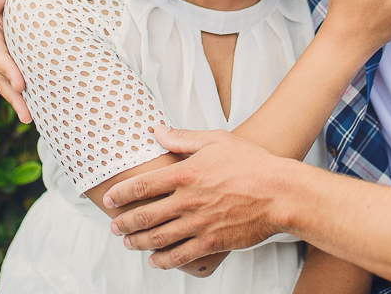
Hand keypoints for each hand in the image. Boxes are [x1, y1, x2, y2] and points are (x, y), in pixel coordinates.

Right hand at [0, 0, 30, 122]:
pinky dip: (23, 97)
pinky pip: (15, 84)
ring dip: (17, 101)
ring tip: (29, 117)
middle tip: (27, 110)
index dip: (7, 69)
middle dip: (12, 94)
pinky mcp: (14, 66)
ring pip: (6, 83)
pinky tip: (34, 112)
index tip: (21, 84)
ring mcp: (1, 59)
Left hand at [104, 128, 290, 269]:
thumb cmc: (252, 163)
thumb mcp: (217, 140)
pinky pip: (180, 256)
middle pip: (143, 216)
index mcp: (186, 173)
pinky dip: (163, 260)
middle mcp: (187, 200)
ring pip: (157, 238)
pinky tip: (155, 260)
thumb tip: (156, 130)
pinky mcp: (211, 242)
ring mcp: (198, 223)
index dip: (120, 194)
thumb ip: (183, 138)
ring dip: (138, 243)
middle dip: (124, 223)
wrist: (280, 193)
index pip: (142, 186)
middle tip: (114, 226)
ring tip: (128, 243)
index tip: (109, 199)